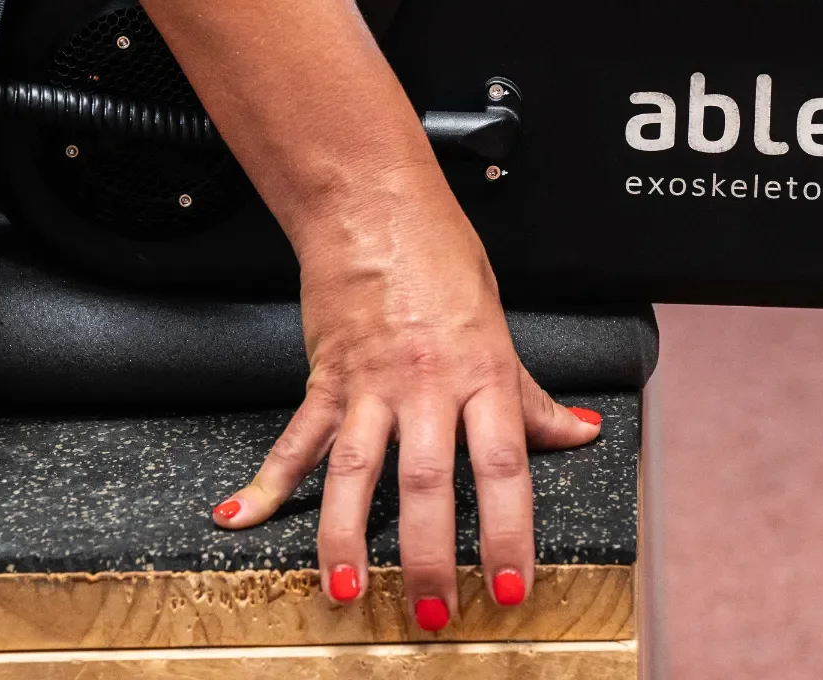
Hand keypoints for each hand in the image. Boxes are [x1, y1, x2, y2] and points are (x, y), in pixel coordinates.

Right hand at [210, 173, 600, 627]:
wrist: (376, 209)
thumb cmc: (443, 260)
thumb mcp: (502, 329)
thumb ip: (534, 396)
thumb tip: (581, 432)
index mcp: (483, 374)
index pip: (504, 465)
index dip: (510, 531)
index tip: (511, 585)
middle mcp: (428, 385)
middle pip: (430, 483)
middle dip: (431, 557)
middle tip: (433, 614)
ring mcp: (371, 384)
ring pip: (359, 473)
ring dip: (350, 539)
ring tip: (348, 593)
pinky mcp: (325, 378)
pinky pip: (297, 439)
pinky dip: (268, 482)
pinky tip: (242, 518)